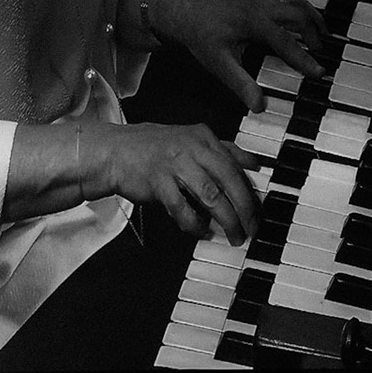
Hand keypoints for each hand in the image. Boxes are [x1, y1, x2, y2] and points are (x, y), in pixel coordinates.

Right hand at [87, 121, 260, 243]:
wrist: (113, 152)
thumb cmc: (152, 149)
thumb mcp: (192, 141)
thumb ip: (223, 151)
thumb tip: (253, 163)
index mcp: (203, 137)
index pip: (236, 166)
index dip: (250, 191)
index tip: (258, 211)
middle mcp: (192, 147)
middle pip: (229, 180)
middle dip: (244, 209)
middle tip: (251, 228)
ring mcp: (174, 163)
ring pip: (210, 195)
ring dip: (225, 219)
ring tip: (233, 235)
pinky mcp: (157, 181)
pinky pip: (182, 208)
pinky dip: (194, 223)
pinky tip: (201, 231)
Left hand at [154, 0, 330, 111]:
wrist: (185, 13)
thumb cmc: (201, 36)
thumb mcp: (219, 64)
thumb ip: (241, 84)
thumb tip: (258, 105)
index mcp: (253, 22)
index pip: (286, 42)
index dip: (304, 60)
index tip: (319, 73)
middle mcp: (261, 7)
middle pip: (299, 15)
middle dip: (314, 35)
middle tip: (321, 56)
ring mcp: (261, 0)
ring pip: (297, 4)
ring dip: (312, 19)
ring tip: (322, 37)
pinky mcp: (259, 0)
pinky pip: (288, 2)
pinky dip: (301, 13)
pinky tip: (303, 26)